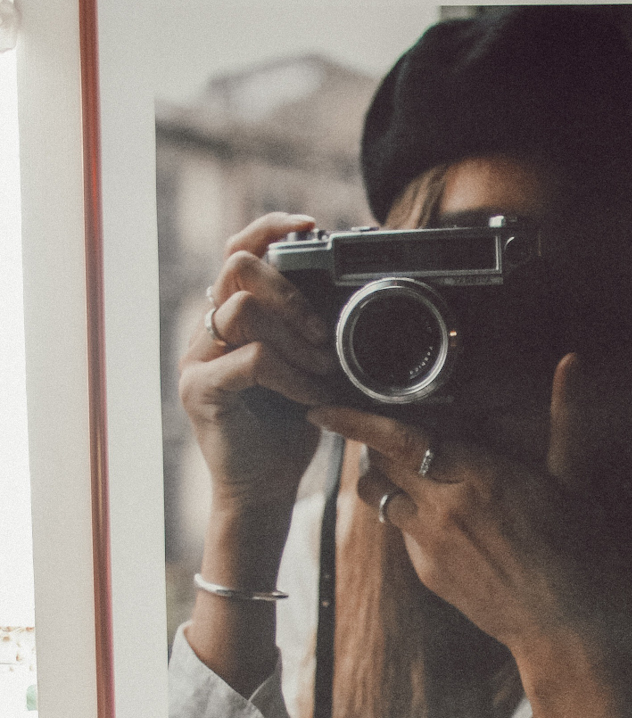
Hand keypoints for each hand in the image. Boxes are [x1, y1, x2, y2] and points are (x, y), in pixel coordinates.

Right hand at [180, 213, 333, 520]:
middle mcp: (206, 331)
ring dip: (295, 337)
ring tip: (322, 371)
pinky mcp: (201, 389)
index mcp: (229, 318)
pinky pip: (251, 358)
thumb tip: (348, 296)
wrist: (264, 490)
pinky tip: (312, 397)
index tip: (310, 226)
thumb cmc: (288, 429)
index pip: (237, 250)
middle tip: (322, 332)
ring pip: (243, 310)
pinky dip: (292, 375)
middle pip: (236, 266)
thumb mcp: (309, 369)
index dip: (269, 228)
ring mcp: (197, 358)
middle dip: (289, 290)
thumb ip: (311, 331)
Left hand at [309, 356, 631, 717]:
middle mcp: (444, 507)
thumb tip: (572, 362)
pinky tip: (433, 515)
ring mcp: (430, 543)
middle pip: (379, 463)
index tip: (321, 409)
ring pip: (378, 497)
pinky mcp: (427, 572)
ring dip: (380, 477)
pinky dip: (405, 514)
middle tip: (380, 430)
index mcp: (478, 475)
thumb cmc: (576, 548)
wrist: (564, 623)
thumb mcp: (574, 477)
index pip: (398, 439)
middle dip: (372, 442)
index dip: (355, 421)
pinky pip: (399, 532)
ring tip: (398, 468)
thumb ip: (567, 415)